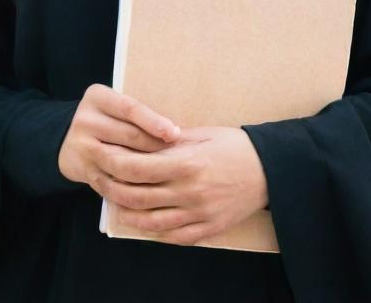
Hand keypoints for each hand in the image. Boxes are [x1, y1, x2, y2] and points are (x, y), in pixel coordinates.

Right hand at [57, 83, 180, 186]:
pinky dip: (131, 185)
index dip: (154, 121)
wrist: (68, 137)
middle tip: (180, 155)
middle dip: (156, 146)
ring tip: (168, 171)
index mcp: (97, 97)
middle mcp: (85, 119)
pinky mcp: (82, 169)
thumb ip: (136, 114)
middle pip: (127, 135)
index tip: (175, 133)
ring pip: (120, 160)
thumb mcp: (115, 105)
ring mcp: (81, 146)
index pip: (130, 108)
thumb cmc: (106, 118)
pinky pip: (110, 181)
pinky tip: (149, 187)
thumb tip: (176, 131)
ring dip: (147, 167)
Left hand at [97, 125, 269, 245]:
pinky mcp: (207, 229)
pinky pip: (173, 237)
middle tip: (100, 181)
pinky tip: (143, 222)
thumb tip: (144, 140)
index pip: (138, 168)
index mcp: (187, 163)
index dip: (115, 164)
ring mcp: (198, 214)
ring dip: (128, 214)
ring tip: (114, 204)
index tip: (102, 156)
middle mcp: (190, 192)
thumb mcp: (205, 134)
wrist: (270, 171)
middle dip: (113, 189)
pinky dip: (154, 232)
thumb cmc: (237, 146)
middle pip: (138, 196)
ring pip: (151, 222)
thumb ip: (173, 140)